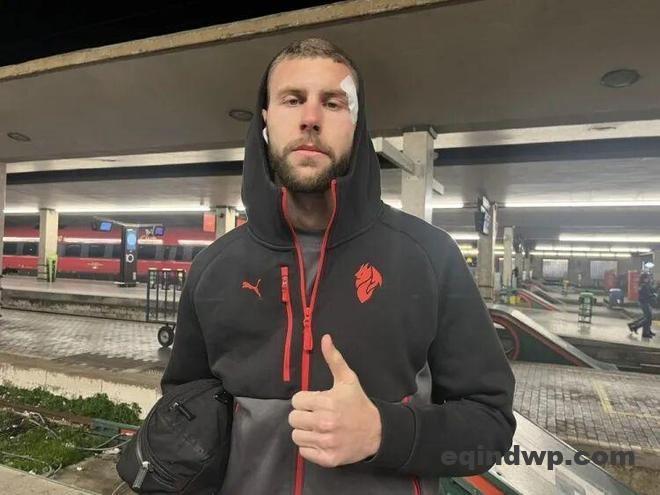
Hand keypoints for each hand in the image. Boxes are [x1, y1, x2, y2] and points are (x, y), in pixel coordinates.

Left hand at [288, 334, 381, 466]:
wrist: (377, 432)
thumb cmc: (358, 403)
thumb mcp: (348, 379)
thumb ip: (334, 359)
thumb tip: (325, 338)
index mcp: (326, 402)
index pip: (296, 401)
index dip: (306, 401)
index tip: (317, 402)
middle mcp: (324, 423)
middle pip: (294, 419)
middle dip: (304, 415)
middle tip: (317, 415)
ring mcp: (326, 442)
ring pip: (296, 436)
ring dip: (305, 431)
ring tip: (319, 427)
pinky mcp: (327, 459)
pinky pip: (304, 452)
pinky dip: (310, 447)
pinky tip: (322, 439)